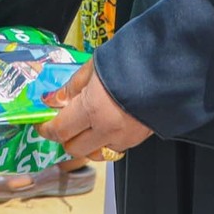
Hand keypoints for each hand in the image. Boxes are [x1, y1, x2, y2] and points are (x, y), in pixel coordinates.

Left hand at [39, 60, 153, 161]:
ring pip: (95, 153)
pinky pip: (114, 148)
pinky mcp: (139, 139)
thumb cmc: (133, 60)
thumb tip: (54, 99)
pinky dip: (105, 140)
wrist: (172, 66)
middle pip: (74, 148)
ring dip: (85, 143)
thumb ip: (72, 87)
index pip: (59, 131)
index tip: (42, 122)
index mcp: (92, 109)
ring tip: (86, 124)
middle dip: (65, 137)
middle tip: (63, 121)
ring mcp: (125, 137)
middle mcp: (107, 129)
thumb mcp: (95, 66)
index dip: (46, 128)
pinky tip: (107, 123)